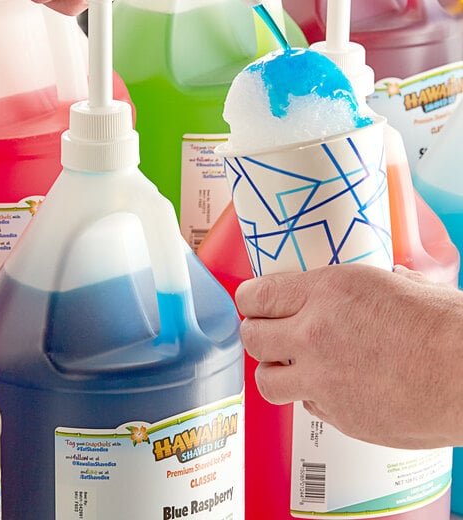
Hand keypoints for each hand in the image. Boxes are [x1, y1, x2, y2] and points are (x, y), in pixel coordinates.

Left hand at [236, 263, 462, 448]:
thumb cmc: (444, 326)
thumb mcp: (396, 284)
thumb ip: (365, 286)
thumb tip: (379, 277)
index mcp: (325, 294)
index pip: (258, 296)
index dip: (249, 299)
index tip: (251, 302)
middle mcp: (314, 336)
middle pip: (252, 337)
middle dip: (254, 333)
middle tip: (265, 332)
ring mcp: (322, 380)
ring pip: (267, 381)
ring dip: (272, 371)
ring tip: (287, 365)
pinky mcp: (338, 416)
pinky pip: (305, 406)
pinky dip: (310, 397)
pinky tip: (329, 388)